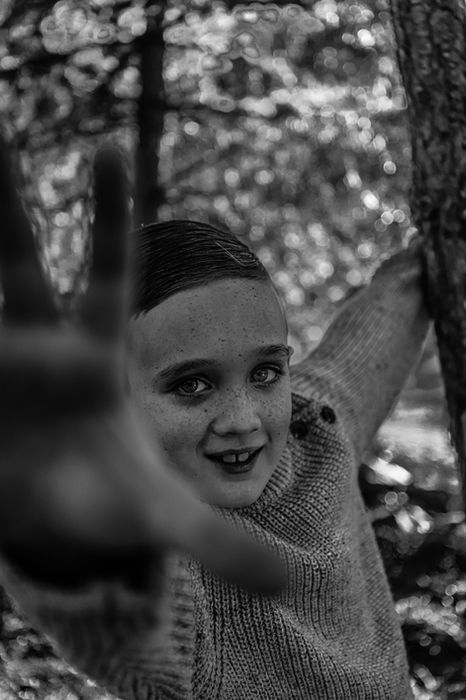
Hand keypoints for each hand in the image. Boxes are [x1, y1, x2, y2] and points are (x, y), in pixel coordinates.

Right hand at [0, 139, 283, 593]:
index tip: (110, 144)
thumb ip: (218, 543)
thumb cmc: (111, 500)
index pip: (105, 272)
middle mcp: (36, 349)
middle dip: (2, 201)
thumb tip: (286, 582)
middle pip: (13, 263)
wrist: (56, 520)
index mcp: (93, 358)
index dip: (108, 212)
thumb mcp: (161, 520)